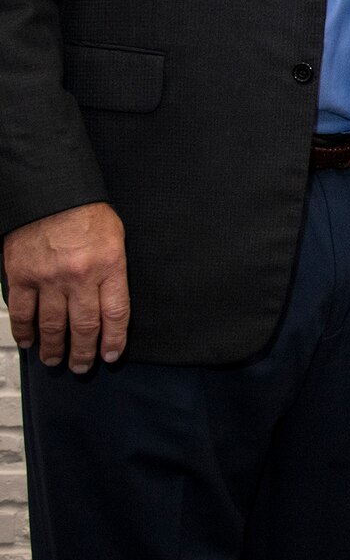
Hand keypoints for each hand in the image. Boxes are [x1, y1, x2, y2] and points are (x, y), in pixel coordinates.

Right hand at [3, 202, 129, 370]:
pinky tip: (28, 342)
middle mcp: (80, 276)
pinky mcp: (22, 276)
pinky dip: (24, 331)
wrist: (51, 193)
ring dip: (54, 347)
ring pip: (52, 325)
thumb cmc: (87, 213)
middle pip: (84, 326)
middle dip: (84, 352)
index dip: (114, 340)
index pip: (116, 314)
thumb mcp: (116, 239)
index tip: (111, 355)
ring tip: (56, 360)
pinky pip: (23, 311)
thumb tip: (110, 303)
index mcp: (109, 266)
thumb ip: (113, 271)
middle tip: (82, 366)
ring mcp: (49, 278)